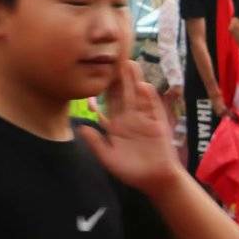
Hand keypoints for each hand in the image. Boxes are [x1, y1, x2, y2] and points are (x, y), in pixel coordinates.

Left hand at [78, 62, 183, 195]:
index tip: (94, 71)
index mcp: (117, 126)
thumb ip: (96, 143)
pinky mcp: (158, 124)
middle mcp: (130, 118)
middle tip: (112, 57)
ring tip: (130, 64)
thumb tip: (81, 127)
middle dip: (118, 77)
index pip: (108, 103)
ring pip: (137, 96)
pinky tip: (143, 86)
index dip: (102, 88)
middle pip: (123, 93)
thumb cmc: (132, 171)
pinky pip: (152, 108)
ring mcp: (145, 120)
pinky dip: (148, 98)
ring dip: (134, 81)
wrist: (155, 181)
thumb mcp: (108, 158)